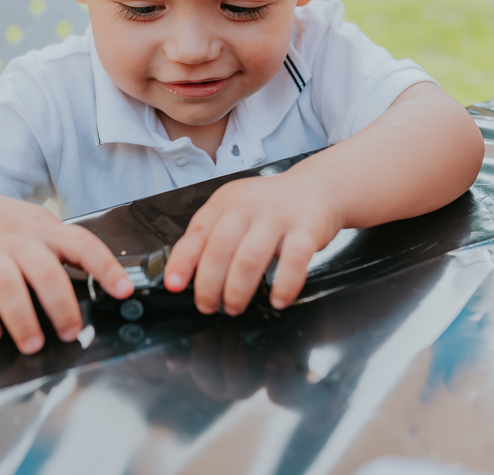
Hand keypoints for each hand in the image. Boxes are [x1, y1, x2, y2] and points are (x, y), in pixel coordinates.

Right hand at [0, 199, 131, 353]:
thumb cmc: (15, 228)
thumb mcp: (46, 228)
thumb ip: (71, 252)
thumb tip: (109, 286)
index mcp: (48, 232)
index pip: (83, 244)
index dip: (106, 267)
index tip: (124, 291)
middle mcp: (21, 241)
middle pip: (44, 272)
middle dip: (60, 306)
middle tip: (70, 333)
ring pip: (6, 285)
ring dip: (21, 319)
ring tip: (33, 344)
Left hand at [162, 170, 339, 314]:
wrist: (318, 187)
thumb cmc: (272, 207)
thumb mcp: (237, 211)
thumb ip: (214, 236)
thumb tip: (188, 274)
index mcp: (226, 201)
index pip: (197, 232)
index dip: (182, 261)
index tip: (174, 285)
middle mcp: (249, 206)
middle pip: (220, 249)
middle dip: (209, 285)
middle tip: (208, 305)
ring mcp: (278, 217)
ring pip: (250, 258)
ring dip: (238, 290)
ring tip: (234, 306)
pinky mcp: (307, 229)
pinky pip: (293, 262)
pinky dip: (283, 286)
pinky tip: (277, 300)